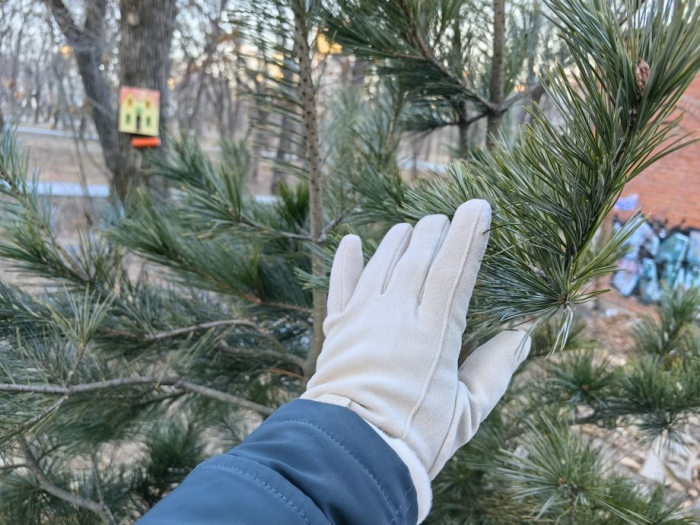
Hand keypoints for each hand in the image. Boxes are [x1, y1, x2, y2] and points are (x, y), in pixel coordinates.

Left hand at [302, 200, 528, 520]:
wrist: (353, 450)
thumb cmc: (417, 435)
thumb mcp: (468, 409)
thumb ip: (495, 368)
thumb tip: (523, 336)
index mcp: (434, 332)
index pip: (453, 269)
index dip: (467, 235)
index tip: (478, 207)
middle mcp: (397, 314)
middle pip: (417, 259)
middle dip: (433, 232)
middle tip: (443, 217)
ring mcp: (364, 318)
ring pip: (382, 264)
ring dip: (396, 241)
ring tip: (408, 227)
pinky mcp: (338, 329)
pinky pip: (341, 286)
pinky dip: (346, 263)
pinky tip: (351, 242)